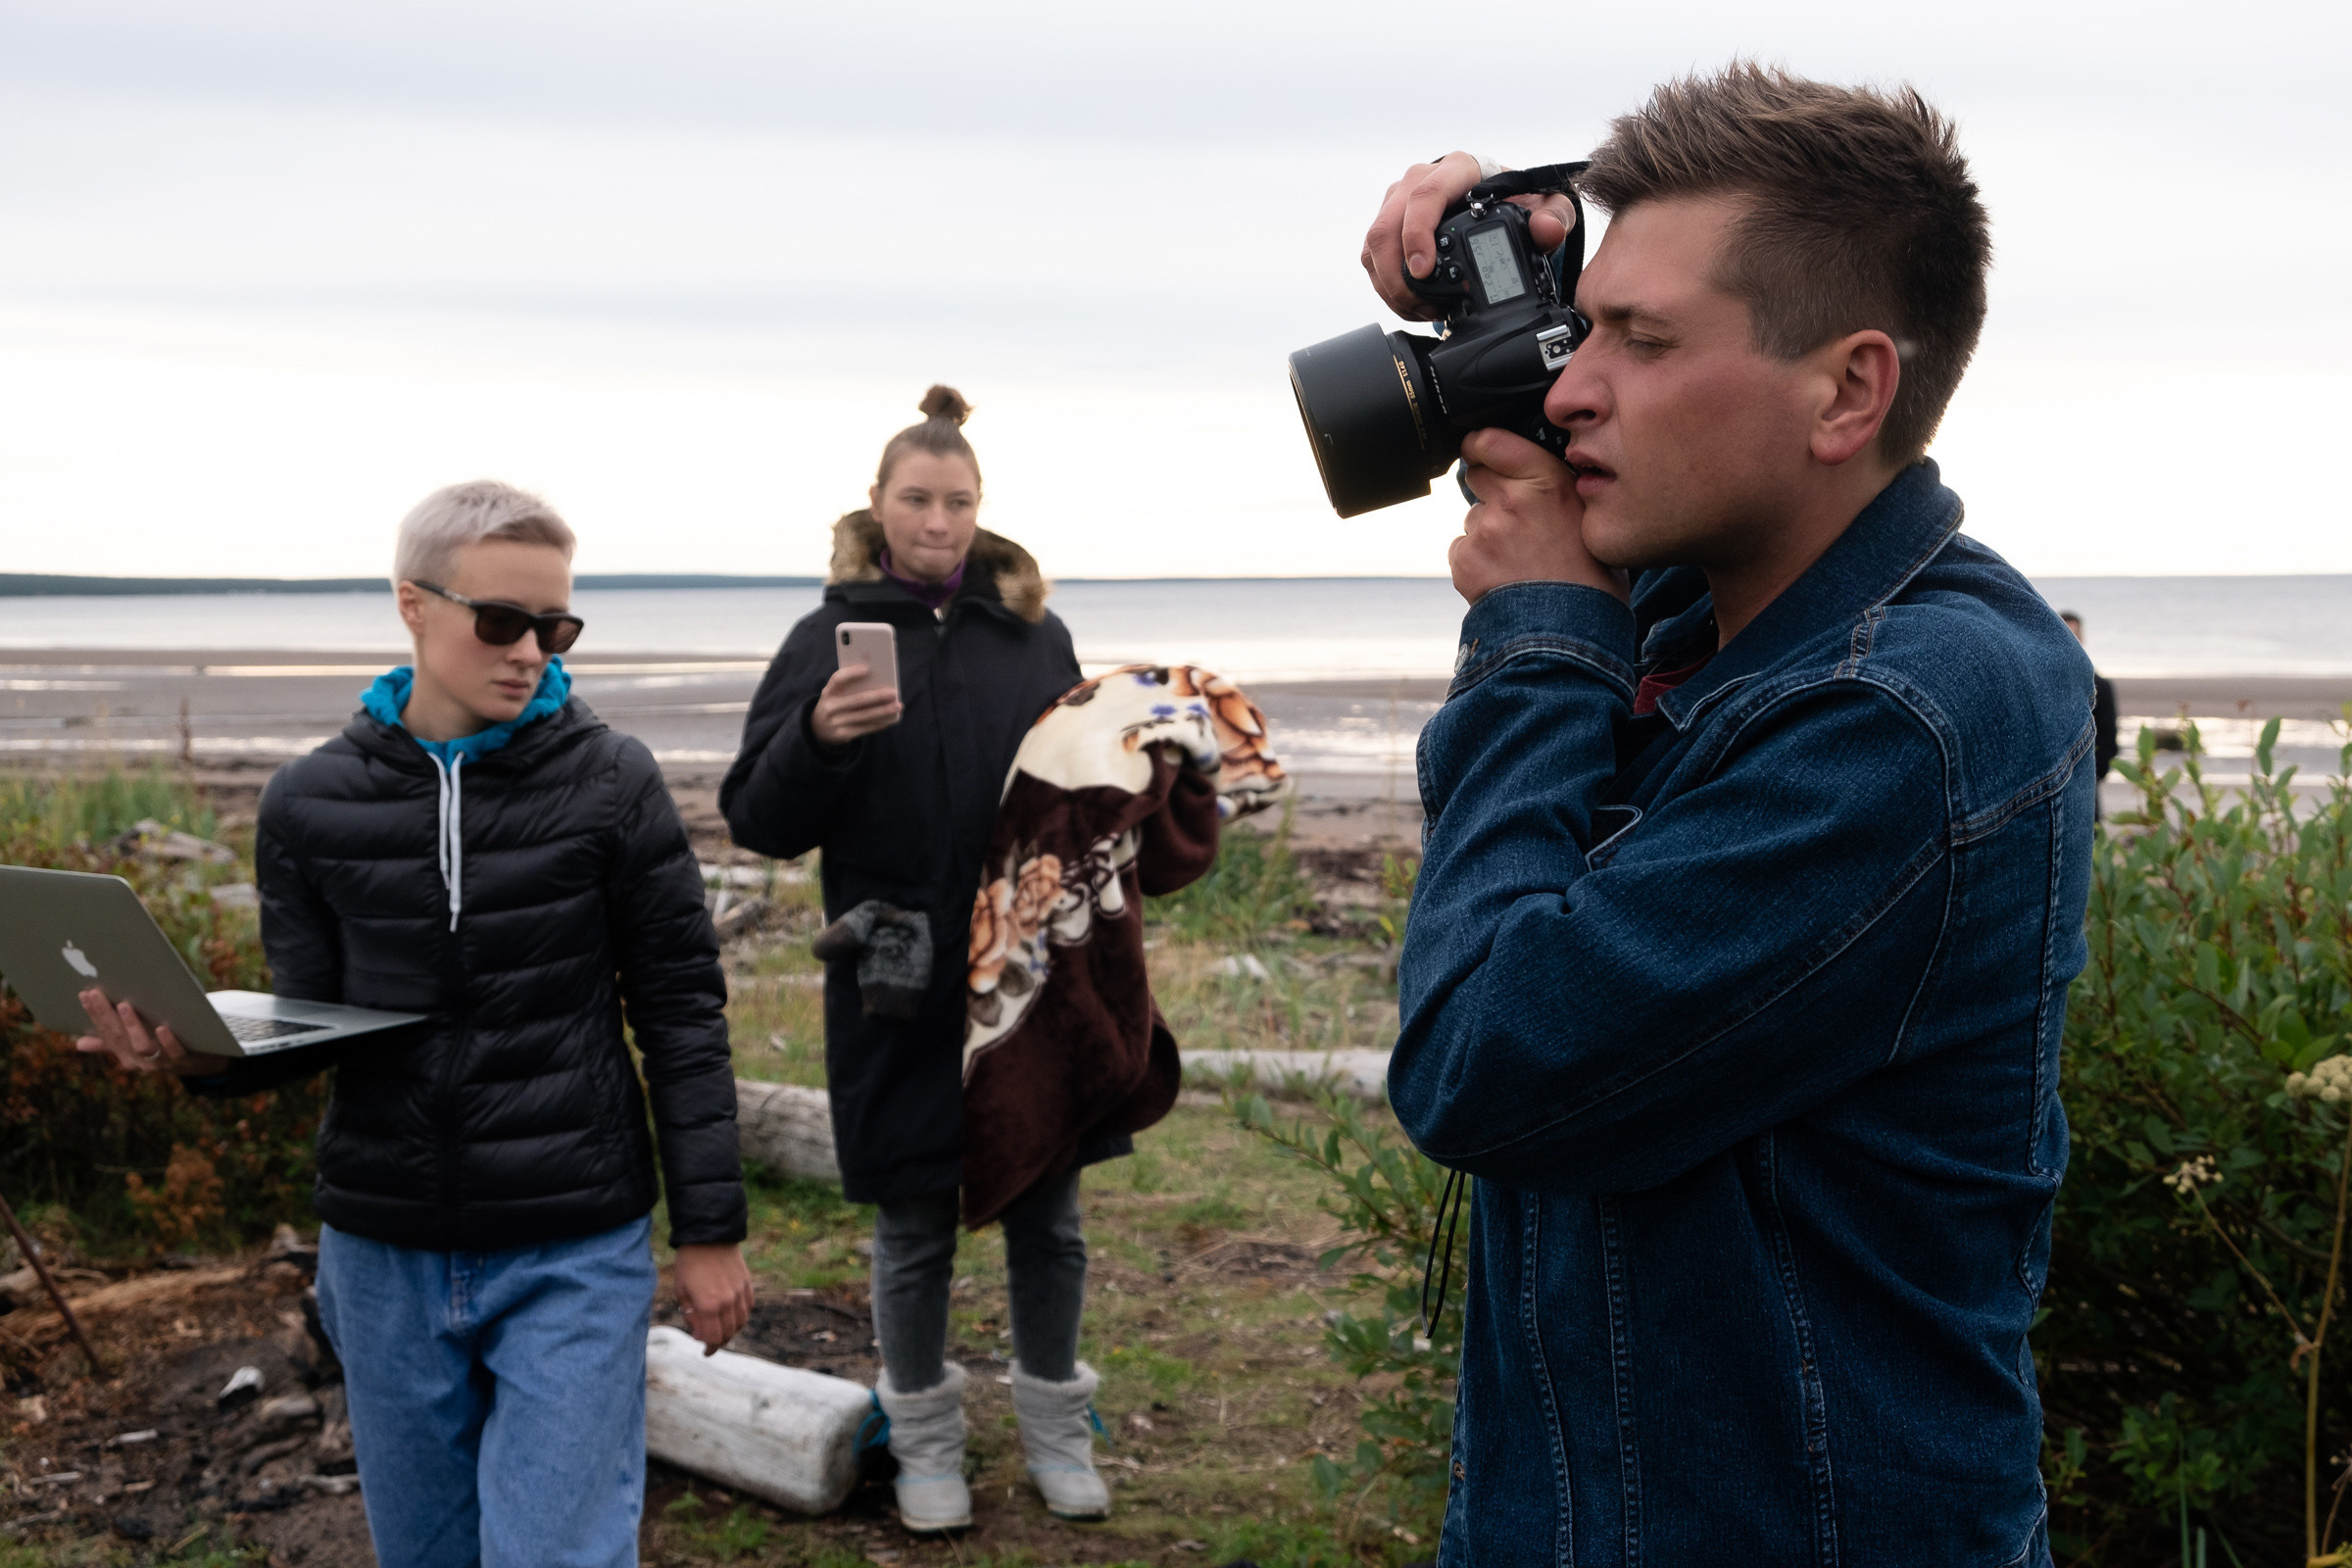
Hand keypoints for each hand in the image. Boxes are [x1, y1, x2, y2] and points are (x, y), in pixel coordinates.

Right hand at [75, 989, 196, 1074]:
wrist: (204, 1062)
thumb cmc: (165, 1048)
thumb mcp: (138, 1045)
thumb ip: (111, 1043)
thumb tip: (79, 1044)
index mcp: (126, 1055)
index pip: (106, 1033)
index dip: (94, 1015)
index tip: (85, 994)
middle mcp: (140, 1061)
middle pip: (119, 1037)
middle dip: (106, 1014)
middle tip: (97, 993)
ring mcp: (162, 1062)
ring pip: (142, 1047)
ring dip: (132, 1026)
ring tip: (124, 1005)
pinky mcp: (185, 1060)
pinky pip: (174, 1052)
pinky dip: (168, 1041)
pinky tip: (163, 1028)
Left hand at [674, 1243, 753, 1355]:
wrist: (708, 1235)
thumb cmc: (689, 1263)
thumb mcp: (682, 1291)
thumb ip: (691, 1316)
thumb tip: (700, 1334)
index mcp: (709, 1305)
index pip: (714, 1338)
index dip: (710, 1348)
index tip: (705, 1352)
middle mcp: (728, 1302)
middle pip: (729, 1333)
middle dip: (719, 1341)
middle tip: (711, 1342)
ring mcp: (740, 1292)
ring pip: (741, 1322)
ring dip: (732, 1330)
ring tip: (721, 1329)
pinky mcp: (747, 1283)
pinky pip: (748, 1306)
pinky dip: (741, 1315)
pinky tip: (732, 1314)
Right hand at [808, 665, 901, 746]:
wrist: (818, 729)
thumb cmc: (835, 704)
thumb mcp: (836, 694)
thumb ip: (850, 687)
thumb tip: (879, 682)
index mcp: (828, 692)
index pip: (837, 679)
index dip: (851, 673)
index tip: (868, 668)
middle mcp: (830, 707)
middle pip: (857, 700)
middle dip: (877, 696)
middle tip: (894, 692)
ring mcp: (835, 722)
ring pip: (864, 715)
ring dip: (884, 711)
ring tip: (898, 705)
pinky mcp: (842, 735)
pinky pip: (865, 728)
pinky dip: (879, 723)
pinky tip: (891, 718)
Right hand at [1361, 152, 1577, 321]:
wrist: (1497, 201)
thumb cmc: (1518, 200)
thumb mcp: (1544, 206)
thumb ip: (1554, 217)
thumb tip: (1546, 230)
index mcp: (1459, 169)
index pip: (1425, 195)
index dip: (1417, 234)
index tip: (1424, 271)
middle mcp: (1421, 179)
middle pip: (1386, 226)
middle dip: (1397, 275)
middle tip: (1422, 306)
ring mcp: (1399, 201)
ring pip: (1373, 245)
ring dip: (1391, 286)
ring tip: (1423, 311)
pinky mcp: (1388, 224)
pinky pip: (1372, 258)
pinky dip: (1387, 287)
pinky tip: (1412, 304)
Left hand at [1449, 428, 1627, 607]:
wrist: (1570, 635)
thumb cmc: (1594, 583)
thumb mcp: (1596, 522)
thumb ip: (1565, 493)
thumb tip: (1551, 483)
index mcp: (1549, 482)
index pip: (1494, 441)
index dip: (1482, 444)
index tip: (1478, 446)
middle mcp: (1512, 500)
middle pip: (1476, 474)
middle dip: (1489, 489)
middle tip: (1511, 516)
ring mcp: (1485, 530)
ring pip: (1473, 518)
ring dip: (1487, 532)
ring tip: (1516, 562)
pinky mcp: (1465, 560)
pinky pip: (1462, 550)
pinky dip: (1476, 562)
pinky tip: (1503, 579)